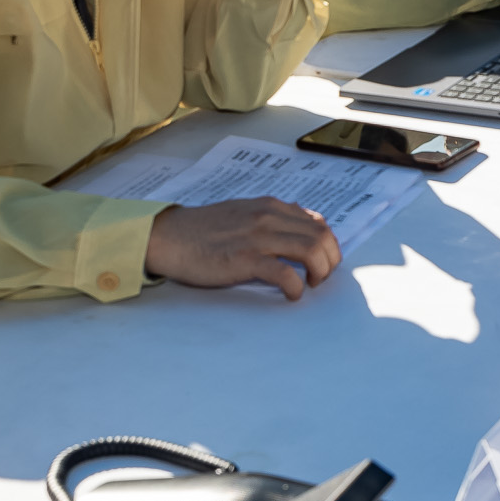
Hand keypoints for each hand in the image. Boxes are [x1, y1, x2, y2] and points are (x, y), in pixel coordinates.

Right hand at [145, 198, 339, 300]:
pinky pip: (285, 274)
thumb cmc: (203, 229)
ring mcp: (258, 238)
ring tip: (311, 284)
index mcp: (270, 207)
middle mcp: (269, 217)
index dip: (328, 244)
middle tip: (321, 277)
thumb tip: (296, 225)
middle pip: (321, 236)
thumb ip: (270, 217)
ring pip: (310, 251)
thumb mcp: (243, 212)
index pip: (317, 222)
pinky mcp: (245, 260)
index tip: (323, 260)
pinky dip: (296, 287)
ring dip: (319, 271)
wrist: (169, 236)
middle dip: (330, 259)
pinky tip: (292, 294)